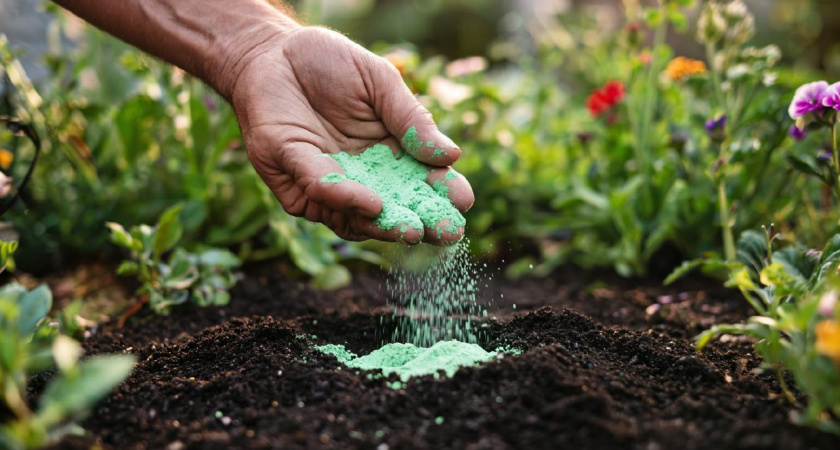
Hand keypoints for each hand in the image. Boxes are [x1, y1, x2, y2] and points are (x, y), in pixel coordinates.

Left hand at [229, 26, 473, 244]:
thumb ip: (411, 119)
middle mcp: (361, 177)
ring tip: (413, 228)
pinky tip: (371, 202)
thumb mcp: (380, 84)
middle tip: (447, 231)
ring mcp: (328, 183)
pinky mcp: (293, 177)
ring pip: (357, 214)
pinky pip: (320, 190)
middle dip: (422, 221)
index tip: (463, 200)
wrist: (272, 50)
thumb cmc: (329, 65)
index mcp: (390, 154)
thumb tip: (451, 155)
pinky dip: (345, 198)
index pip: (422, 181)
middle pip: (396, 208)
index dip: (443, 192)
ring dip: (386, 223)